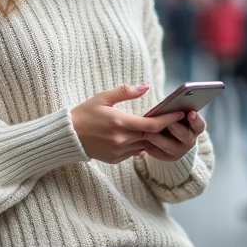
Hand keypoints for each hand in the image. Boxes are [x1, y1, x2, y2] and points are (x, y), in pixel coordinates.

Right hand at [70, 84, 185, 163]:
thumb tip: (146, 87)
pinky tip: (136, 136)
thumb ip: (125, 92)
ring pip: (144, 145)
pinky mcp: (115, 159)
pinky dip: (137, 144)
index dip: (168, 120)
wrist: (67, 135)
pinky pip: (133, 152)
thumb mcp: (103, 98)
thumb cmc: (85, 113)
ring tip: (156, 127)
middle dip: (162, 128)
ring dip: (150, 137)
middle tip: (171, 119)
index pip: (152, 125)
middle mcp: (121, 140)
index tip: (179, 113)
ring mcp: (118, 152)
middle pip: (151, 136)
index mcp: (119, 122)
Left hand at [141, 110, 205, 161]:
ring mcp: (180, 151)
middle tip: (168, 123)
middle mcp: (190, 140)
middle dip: (176, 129)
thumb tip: (166, 103)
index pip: (200, 125)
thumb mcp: (175, 114)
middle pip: (186, 136)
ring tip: (146, 133)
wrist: (168, 137)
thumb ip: (174, 110)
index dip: (196, 120)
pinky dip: (150, 147)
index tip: (191, 113)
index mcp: (195, 127)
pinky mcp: (169, 158)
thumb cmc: (171, 119)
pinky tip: (142, 142)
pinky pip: (159, 154)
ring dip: (158, 139)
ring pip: (170, 146)